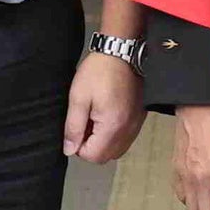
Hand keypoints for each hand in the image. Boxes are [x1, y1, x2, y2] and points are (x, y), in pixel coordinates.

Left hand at [62, 48, 143, 162]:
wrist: (121, 52)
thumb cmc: (98, 72)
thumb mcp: (78, 98)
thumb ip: (73, 127)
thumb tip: (70, 151)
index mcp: (112, 126)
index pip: (93, 156)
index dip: (79, 147)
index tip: (76, 128)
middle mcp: (128, 130)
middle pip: (106, 157)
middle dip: (91, 147)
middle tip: (84, 124)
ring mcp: (136, 125)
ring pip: (117, 150)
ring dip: (103, 143)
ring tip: (94, 120)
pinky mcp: (140, 118)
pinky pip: (126, 139)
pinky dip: (114, 136)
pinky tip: (106, 117)